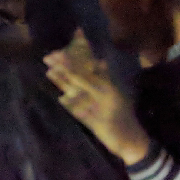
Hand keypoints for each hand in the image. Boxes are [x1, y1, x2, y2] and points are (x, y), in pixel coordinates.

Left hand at [45, 32, 150, 165]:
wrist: (130, 139)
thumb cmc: (121, 113)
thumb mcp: (116, 93)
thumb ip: (105, 77)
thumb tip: (99, 60)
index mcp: (108, 85)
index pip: (91, 64)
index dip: (80, 51)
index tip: (70, 40)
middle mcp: (104, 93)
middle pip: (82, 75)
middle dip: (65, 65)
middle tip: (50, 55)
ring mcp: (98, 107)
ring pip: (78, 91)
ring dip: (63, 82)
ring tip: (49, 72)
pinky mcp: (94, 122)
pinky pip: (80, 112)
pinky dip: (71, 106)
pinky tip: (61, 100)